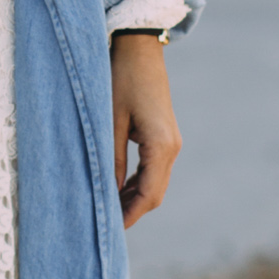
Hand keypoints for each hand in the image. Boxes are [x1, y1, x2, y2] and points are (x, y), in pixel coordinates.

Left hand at [112, 35, 181, 230]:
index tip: (111, 230)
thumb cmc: (120, 79)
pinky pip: (154, 168)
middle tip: (106, 224)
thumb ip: (110, 159)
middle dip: (133, 211)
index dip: (130, 214)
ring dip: (135, 197)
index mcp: (161, 146)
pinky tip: (119, 187)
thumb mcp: (110, 120)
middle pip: (155, 193)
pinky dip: (138, 182)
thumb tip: (108, 192)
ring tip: (109, 209)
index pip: (149, 194)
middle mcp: (172, 147)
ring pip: (156, 182)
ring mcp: (171, 141)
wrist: (138, 48)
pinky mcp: (165, 135)